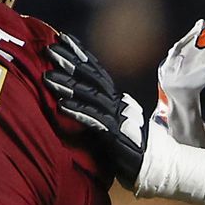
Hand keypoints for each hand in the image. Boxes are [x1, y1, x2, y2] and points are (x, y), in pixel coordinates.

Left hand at [44, 34, 146, 187]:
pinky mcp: (115, 136)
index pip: (96, 71)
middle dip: (71, 62)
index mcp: (115, 99)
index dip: (80, 54)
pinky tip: (61, 107)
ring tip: (47, 77)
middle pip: (93, 77)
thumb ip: (97, 110)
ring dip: (68, 86)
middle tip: (50, 49)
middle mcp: (117, 103)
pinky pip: (95, 121)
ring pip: (91, 96)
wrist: (156, 165)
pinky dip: (78, 113)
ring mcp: (118, 118)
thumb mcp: (112, 122)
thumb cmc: (130, 146)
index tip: (62, 38)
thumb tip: (75, 98)